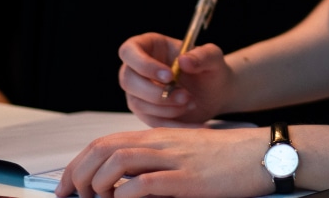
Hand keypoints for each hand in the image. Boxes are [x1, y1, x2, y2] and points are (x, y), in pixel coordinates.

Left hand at [55, 126, 271, 197]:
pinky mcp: (187, 178)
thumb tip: (127, 184)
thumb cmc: (227, 157)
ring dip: (97, 184)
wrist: (262, 152)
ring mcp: (173, 159)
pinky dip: (125, 195)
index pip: (105, 142)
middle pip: (103, 149)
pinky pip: (145, 183)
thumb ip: (158, 161)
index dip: (77, 163)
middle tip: (70, 196)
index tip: (65, 186)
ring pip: (118, 162)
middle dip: (77, 174)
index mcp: (158, 136)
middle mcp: (161, 143)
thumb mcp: (186, 152)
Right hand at [117, 33, 234, 126]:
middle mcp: (137, 69)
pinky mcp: (146, 113)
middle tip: (185, 95)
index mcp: (148, 46)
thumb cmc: (210, 68)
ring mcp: (138, 92)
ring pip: (137, 103)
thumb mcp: (213, 57)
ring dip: (166, 108)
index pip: (129, 51)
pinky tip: (194, 124)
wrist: (216, 92)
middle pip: (128, 80)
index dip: (143, 64)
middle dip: (156, 92)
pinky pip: (151, 122)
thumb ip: (202, 56)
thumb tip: (183, 60)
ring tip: (191, 102)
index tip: (169, 75)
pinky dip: (173, 125)